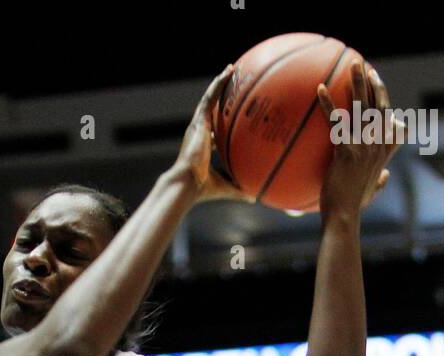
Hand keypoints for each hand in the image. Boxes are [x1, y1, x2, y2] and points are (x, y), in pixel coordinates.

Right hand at [172, 65, 255, 203]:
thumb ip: (240, 189)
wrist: (187, 185)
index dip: (221, 123)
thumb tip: (257, 197)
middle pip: (211, 111)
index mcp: (203, 147)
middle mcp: (199, 133)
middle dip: (221, 97)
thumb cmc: (203, 190)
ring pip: (209, 99)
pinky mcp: (198, 122)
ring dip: (220, 84)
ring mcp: (198, 126)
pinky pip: (209, 98)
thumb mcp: (226, 187)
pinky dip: (218, 85)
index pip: (213, 132)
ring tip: (231, 70)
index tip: (230, 116)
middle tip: (233, 85)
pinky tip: (228, 73)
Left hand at [317, 61, 398, 218]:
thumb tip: (386, 176)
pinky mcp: (346, 151)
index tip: (376, 82)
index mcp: (382, 151)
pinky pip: (336, 122)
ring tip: (352, 64)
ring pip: (362, 107)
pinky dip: (327, 104)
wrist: (344, 217)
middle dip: (371, 83)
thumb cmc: (354, 207)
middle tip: (363, 67)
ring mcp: (363, 147)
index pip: (387, 118)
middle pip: (377, 106)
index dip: (382, 98)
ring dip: (356, 83)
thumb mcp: (372, 192)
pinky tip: (319, 90)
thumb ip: (381, 182)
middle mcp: (376, 145)